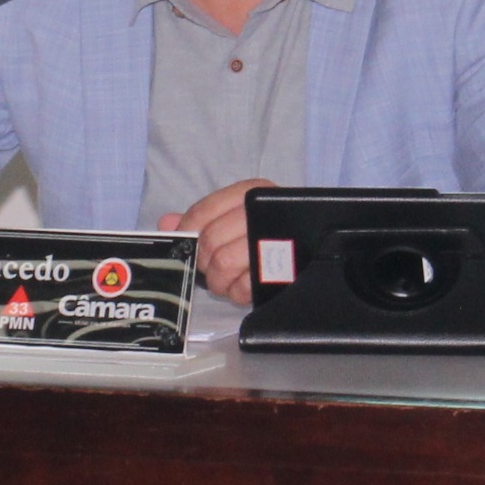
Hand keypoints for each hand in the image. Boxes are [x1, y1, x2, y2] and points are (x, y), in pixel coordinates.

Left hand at [160, 178, 276, 303]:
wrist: (318, 244)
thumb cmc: (269, 229)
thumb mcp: (237, 214)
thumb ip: (201, 217)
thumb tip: (166, 224)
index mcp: (251, 192)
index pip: (204, 211)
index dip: (187, 231)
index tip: (186, 244)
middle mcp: (264, 212)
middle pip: (211, 240)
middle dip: (204, 261)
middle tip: (210, 267)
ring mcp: (275, 242)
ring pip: (223, 264)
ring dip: (218, 280)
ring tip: (225, 280)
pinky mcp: (284, 271)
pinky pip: (244, 287)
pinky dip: (236, 292)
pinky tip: (242, 287)